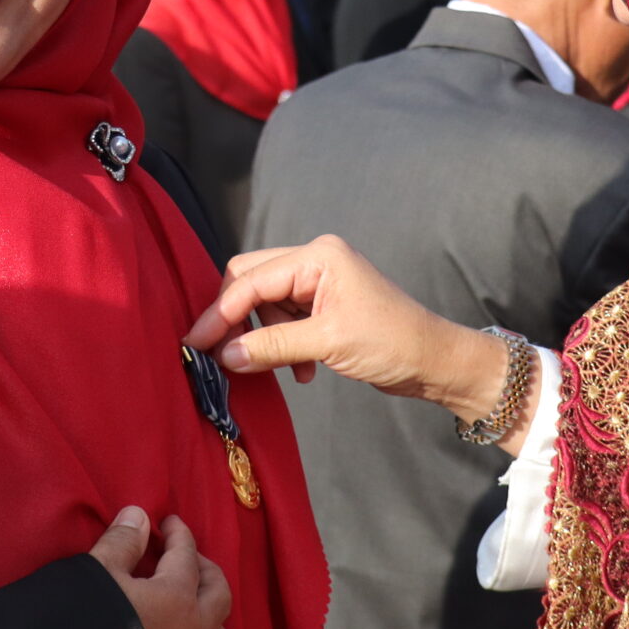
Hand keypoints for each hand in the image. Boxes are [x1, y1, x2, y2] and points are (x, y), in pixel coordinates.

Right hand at [88, 508, 232, 628]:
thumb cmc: (70, 621)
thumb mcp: (93, 572)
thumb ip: (121, 543)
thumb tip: (139, 515)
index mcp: (174, 598)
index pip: (186, 556)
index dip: (178, 534)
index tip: (168, 523)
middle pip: (218, 597)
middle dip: (206, 573)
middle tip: (188, 561)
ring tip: (203, 622)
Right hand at [182, 235, 530, 447]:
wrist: (433, 361)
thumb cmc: (392, 343)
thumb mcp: (328, 343)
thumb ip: (272, 346)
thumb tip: (224, 356)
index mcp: (317, 256)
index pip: (250, 280)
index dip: (219, 314)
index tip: (195, 344)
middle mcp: (315, 260)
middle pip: (250, 281)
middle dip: (235, 320)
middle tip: (220, 355)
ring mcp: (319, 282)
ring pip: (264, 303)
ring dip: (263, 338)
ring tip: (276, 368)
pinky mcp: (323, 305)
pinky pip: (283, 320)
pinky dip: (282, 345)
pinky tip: (302, 372)